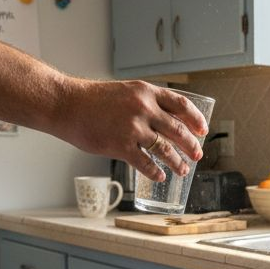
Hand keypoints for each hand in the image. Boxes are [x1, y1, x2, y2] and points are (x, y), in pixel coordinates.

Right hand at [54, 79, 207, 181]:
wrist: (67, 104)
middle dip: (191, 145)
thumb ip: (146, 103)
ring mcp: (133, 128)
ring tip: (182, 170)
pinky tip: (160, 176)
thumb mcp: (126, 92)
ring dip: (177, 162)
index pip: (181, 105)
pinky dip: (155, 171)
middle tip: (197, 155)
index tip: (203, 130)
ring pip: (165, 149)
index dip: (195, 119)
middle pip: (178, 130)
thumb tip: (165, 121)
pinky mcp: (120, 146)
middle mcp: (144, 108)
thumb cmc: (93, 99)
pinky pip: (145, 163)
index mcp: (147, 92)